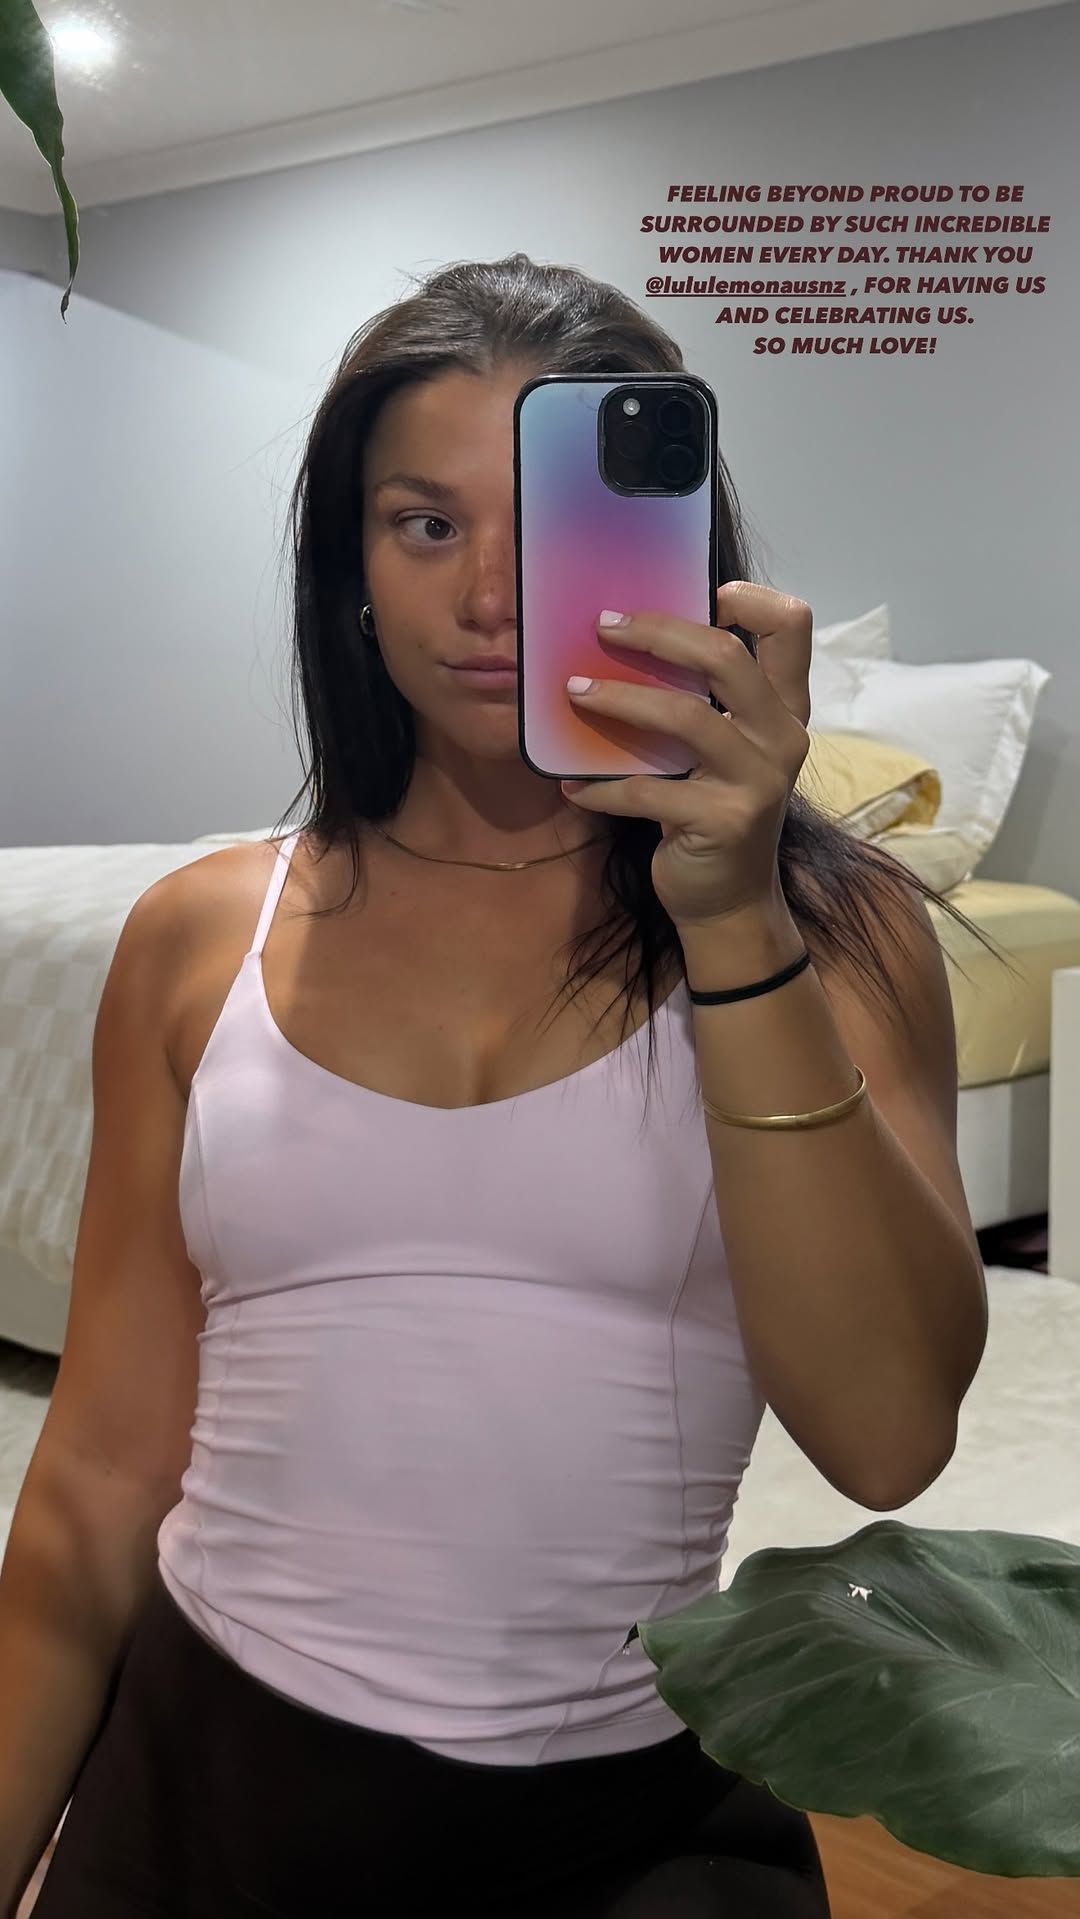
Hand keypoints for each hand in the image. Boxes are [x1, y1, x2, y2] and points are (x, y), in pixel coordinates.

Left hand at [560, 582, 811, 929]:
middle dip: (657, 632)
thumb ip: (702, 700)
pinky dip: (603, 788)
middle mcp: (781, 737)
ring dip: (620, 700)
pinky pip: (648, 791)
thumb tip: (625, 641)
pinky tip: (573, 788)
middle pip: (726, 657)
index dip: (751, 599)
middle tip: (603, 626)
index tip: (704, 594)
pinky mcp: (723, 821)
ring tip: (574, 693)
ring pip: (685, 717)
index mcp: (784, 708)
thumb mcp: (721, 750)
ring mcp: (757, 781)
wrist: (729, 901)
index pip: (792, 627)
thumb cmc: (713, 810)